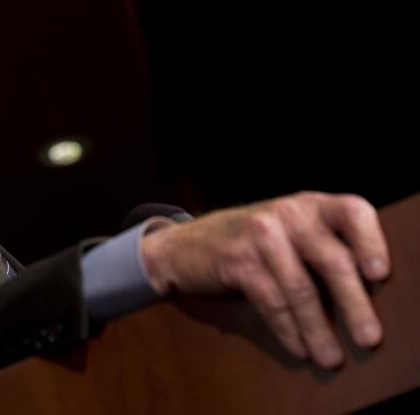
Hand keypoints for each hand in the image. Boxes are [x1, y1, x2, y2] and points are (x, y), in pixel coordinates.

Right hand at [140, 192, 389, 367]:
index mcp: (308, 205)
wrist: (182, 245)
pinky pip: (271, 301)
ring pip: (300, 289)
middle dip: (354, 304)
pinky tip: (299, 347)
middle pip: (332, 260)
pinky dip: (288, 330)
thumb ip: (321, 246)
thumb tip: (367, 295)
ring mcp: (259, 235)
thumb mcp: (286, 231)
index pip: (352, 211)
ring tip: (331, 357)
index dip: (371, 241)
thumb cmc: (246, 243)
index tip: (380, 274)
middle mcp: (286, 213)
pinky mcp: (236, 260)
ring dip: (318, 329)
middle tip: (368, 338)